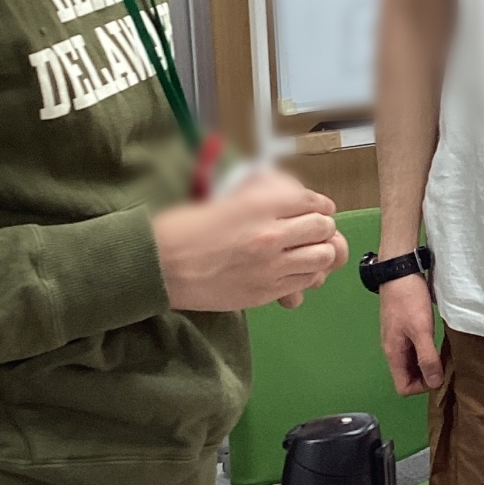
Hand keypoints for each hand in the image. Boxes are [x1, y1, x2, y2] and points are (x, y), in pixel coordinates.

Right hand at [153, 170, 348, 312]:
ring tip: (307, 252)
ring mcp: (271, 266)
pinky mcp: (266, 293)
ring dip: (320, 252)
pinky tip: (296, 271)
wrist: (159, 267)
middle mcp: (271, 233)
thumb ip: (260, 194)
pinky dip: (308, 276)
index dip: (320, 205)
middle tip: (313, 231)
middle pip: (323, 228)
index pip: (312, 201)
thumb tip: (287, 191)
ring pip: (323, 258)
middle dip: (322, 228)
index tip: (319, 209)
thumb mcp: (223, 196)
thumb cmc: (183, 228)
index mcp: (259, 204)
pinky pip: (305, 283)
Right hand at [380, 272, 442, 394]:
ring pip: (413, 362)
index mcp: (393, 353)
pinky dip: (426, 350)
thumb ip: (427, 357)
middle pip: (408, 376)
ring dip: (428, 362)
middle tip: (446, 364)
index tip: (438, 374)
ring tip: (445, 354)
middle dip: (427, 375)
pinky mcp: (405, 327)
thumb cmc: (408, 300)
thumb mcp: (420, 330)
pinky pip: (415, 348)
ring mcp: (398, 338)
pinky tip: (438, 341)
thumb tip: (435, 383)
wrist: (399, 270)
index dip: (421, 387)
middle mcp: (394, 349)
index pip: (403, 387)